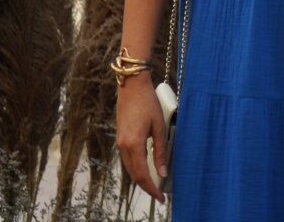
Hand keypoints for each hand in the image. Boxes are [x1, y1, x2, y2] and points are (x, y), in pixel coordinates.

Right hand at [116, 72, 167, 203]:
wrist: (132, 85)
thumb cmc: (148, 102)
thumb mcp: (158, 126)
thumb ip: (160, 150)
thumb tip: (162, 172)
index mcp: (134, 144)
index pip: (142, 175)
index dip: (151, 189)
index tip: (160, 197)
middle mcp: (124, 146)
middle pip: (134, 175)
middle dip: (146, 186)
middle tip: (159, 194)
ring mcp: (120, 142)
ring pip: (129, 168)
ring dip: (140, 178)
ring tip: (154, 184)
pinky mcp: (121, 137)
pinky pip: (128, 159)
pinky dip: (136, 167)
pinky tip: (145, 168)